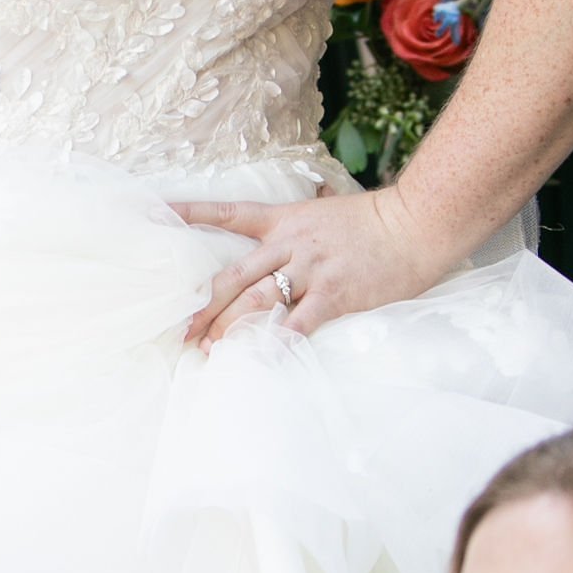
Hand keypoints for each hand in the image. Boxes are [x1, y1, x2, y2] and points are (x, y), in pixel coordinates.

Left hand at [173, 187, 442, 346]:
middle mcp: (290, 244)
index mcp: (284, 221)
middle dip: (205, 308)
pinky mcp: (335, 294)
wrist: (417, 223)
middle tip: (182, 333)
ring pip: (258, 301)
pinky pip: (299, 322)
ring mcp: (311, 269)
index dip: (189, 213)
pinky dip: (278, 341)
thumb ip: (296, 230)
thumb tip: (278, 248)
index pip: (227, 213)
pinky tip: (261, 359)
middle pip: (233, 277)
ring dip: (231, 330)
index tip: (155, 215)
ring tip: (211, 353)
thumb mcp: (325, 214)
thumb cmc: (375, 223)